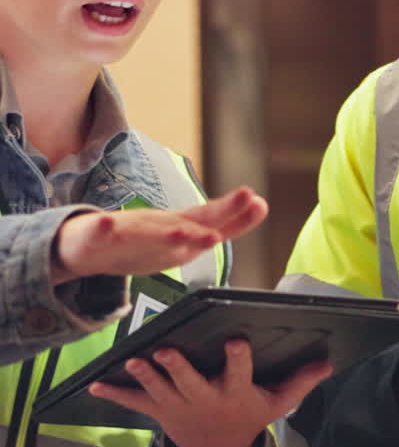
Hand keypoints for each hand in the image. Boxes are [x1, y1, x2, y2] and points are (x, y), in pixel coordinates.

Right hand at [51, 186, 267, 283]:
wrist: (87, 245)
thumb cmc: (142, 240)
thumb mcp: (188, 236)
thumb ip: (225, 224)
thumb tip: (262, 204)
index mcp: (179, 228)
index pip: (211, 219)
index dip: (234, 213)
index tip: (257, 201)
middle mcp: (157, 225)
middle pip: (187, 222)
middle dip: (214, 214)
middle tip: (240, 201)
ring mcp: (127, 230)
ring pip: (146, 231)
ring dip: (166, 231)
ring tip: (184, 233)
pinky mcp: (98, 237)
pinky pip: (100, 235)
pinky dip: (103, 228)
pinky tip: (106, 223)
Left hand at [88, 340, 331, 446]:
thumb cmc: (249, 415)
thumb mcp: (277, 403)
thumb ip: (301, 382)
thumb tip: (330, 361)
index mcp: (234, 393)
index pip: (238, 372)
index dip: (237, 358)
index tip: (236, 341)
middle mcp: (204, 399)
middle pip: (190, 382)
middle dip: (178, 368)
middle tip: (167, 352)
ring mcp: (178, 405)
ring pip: (159, 389)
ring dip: (145, 377)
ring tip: (133, 361)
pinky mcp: (157, 410)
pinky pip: (133, 402)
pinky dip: (113, 395)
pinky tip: (93, 385)